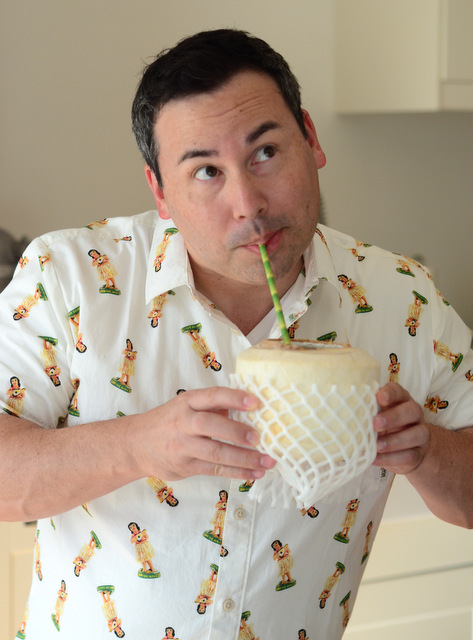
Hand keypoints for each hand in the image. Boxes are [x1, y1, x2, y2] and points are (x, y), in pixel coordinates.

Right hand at [139, 386, 275, 481]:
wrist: (135, 445)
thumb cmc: (169, 422)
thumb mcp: (186, 406)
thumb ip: (213, 407)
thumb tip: (250, 409)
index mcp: (187, 402)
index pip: (212, 396)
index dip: (234, 398)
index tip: (256, 402)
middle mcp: (184, 422)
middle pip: (211, 426)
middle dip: (237, 433)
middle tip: (259, 438)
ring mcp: (183, 446)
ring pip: (215, 453)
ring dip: (244, 459)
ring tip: (266, 462)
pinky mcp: (185, 467)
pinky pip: (214, 470)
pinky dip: (237, 472)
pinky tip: (254, 473)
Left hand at [372, 382, 430, 474]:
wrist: (406, 452)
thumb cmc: (383, 427)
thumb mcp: (375, 416)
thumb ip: (365, 412)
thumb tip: (340, 414)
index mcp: (401, 400)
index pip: (398, 391)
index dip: (390, 393)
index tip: (379, 397)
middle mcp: (414, 413)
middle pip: (412, 411)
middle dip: (393, 417)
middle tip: (375, 424)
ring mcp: (420, 433)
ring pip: (416, 434)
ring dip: (394, 441)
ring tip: (376, 446)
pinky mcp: (419, 452)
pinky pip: (410, 455)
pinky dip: (392, 458)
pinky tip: (376, 459)